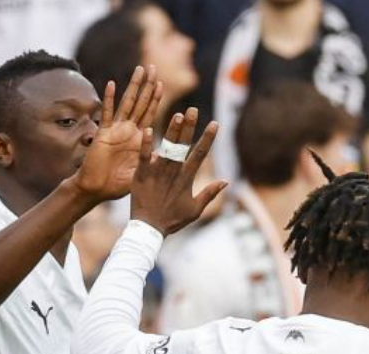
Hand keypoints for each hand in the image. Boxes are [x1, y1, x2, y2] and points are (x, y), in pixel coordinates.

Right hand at [73, 65, 163, 202]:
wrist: (97, 189)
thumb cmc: (118, 184)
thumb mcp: (142, 171)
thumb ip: (153, 160)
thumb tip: (170, 153)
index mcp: (139, 138)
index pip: (150, 114)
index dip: (155, 99)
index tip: (162, 83)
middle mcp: (128, 130)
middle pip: (140, 103)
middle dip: (147, 86)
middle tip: (153, 67)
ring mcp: (115, 130)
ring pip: (127, 103)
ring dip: (134, 86)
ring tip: (140, 69)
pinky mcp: (103, 134)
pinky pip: (107, 114)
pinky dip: (109, 99)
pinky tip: (112, 84)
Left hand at [131, 109, 227, 234]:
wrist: (149, 229)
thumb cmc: (172, 220)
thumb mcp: (195, 210)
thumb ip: (209, 193)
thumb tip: (226, 181)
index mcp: (186, 178)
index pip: (200, 154)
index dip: (208, 138)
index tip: (215, 123)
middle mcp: (173, 172)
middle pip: (183, 146)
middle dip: (189, 127)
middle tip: (193, 110)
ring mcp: (157, 172)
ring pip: (166, 148)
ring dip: (172, 132)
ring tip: (177, 116)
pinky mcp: (142, 175)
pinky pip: (144, 157)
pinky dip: (145, 144)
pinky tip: (146, 129)